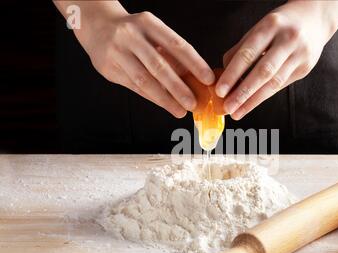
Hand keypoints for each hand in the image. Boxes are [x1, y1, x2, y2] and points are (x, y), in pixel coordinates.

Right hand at [75, 8, 214, 117]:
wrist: (96, 25)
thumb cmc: (133, 32)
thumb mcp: (153, 33)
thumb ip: (170, 53)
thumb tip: (194, 77)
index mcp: (148, 23)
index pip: (177, 45)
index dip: (195, 64)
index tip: (208, 79)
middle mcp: (131, 36)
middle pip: (159, 66)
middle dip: (178, 88)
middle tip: (193, 103)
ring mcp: (117, 52)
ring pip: (144, 80)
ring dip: (165, 98)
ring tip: (180, 110)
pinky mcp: (109, 68)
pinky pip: (134, 87)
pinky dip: (151, 97)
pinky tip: (164, 104)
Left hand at [215, 1, 337, 119]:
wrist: (314, 19)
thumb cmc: (279, 25)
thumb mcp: (259, 28)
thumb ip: (241, 49)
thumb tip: (224, 76)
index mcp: (271, 26)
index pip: (248, 54)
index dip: (233, 74)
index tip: (220, 91)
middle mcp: (288, 40)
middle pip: (263, 72)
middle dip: (243, 92)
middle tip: (228, 107)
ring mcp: (300, 55)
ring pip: (274, 83)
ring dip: (253, 100)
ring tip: (238, 112)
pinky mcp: (305, 68)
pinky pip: (281, 85)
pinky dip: (264, 95)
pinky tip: (251, 103)